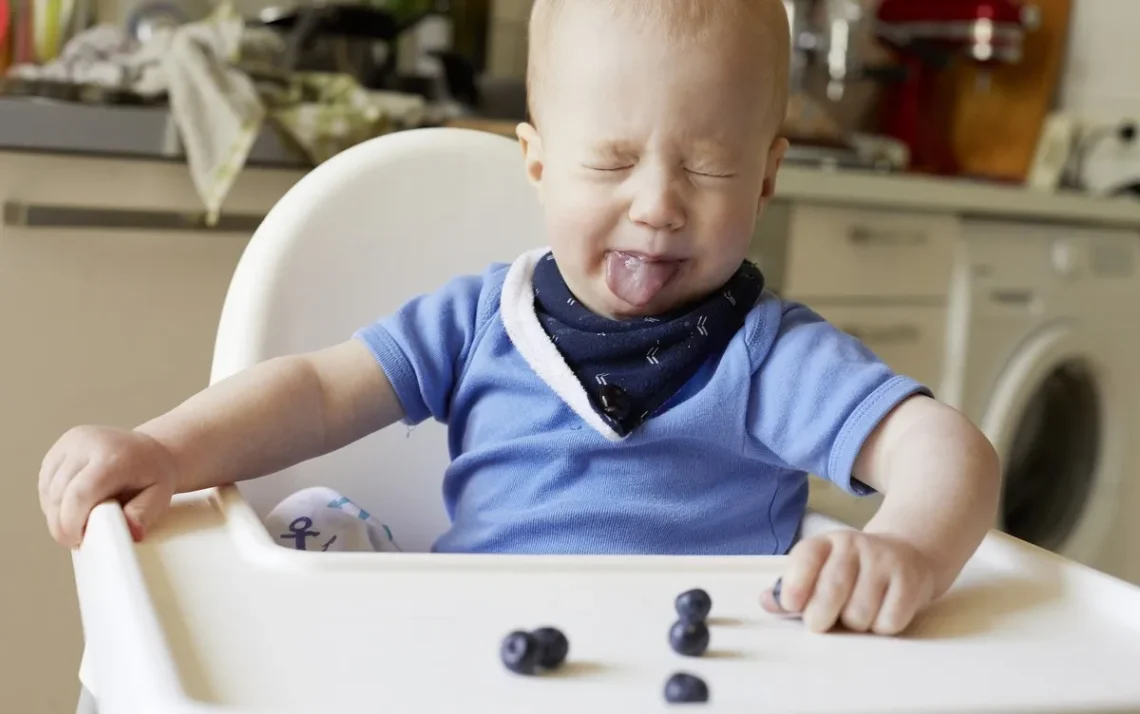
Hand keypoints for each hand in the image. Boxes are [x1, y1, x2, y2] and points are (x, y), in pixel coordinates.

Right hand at [38, 426, 178, 547]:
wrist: (150, 448)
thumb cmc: (154, 474)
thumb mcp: (160, 495)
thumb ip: (144, 514)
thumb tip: (132, 532)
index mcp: (114, 455)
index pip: (79, 494)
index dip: (71, 523)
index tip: (77, 540)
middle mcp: (88, 442)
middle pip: (59, 494)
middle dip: (61, 524)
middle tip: (76, 539)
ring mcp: (71, 442)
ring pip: (49, 489)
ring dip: (55, 513)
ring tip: (77, 523)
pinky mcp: (60, 447)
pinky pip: (46, 482)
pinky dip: (52, 501)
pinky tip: (70, 508)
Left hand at [761, 530, 936, 634]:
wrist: (908, 554)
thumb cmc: (853, 570)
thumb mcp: (821, 569)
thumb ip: (791, 587)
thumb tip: (767, 602)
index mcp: (827, 542)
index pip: (806, 557)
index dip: (794, 585)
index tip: (791, 605)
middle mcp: (855, 546)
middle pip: (832, 590)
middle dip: (819, 617)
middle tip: (820, 622)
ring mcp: (885, 562)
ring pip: (859, 613)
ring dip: (853, 624)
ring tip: (855, 612)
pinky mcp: (910, 582)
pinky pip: (888, 622)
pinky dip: (880, 628)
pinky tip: (879, 613)